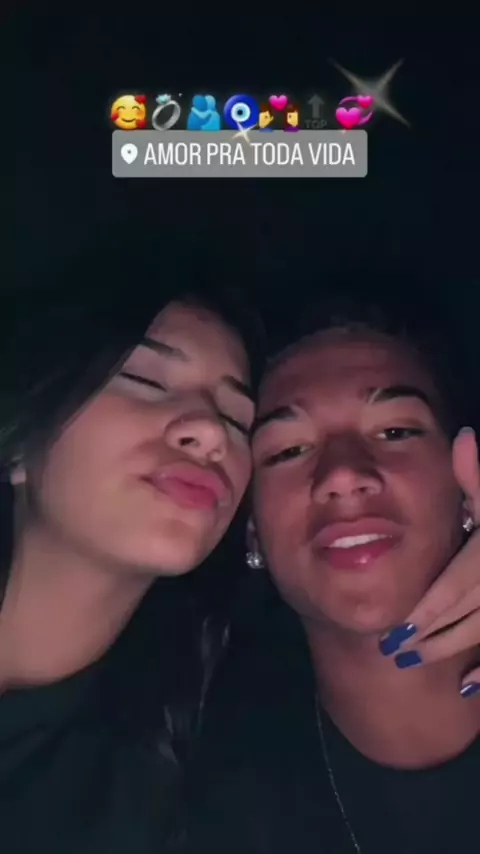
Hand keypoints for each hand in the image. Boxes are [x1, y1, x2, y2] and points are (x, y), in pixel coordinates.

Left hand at [379, 427, 479, 696]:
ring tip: (419, 660)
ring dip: (453, 651)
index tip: (397, 630)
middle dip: (431, 634)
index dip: (428, 610)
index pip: (460, 585)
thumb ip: (478, 475)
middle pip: (470, 613)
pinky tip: (466, 686)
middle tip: (395, 650)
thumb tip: (464, 437)